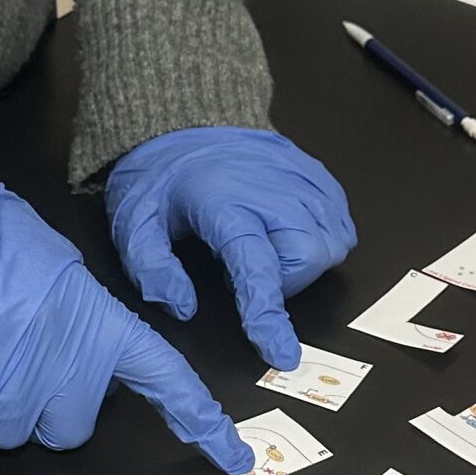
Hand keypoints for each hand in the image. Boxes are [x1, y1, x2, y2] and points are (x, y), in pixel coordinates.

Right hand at [0, 160, 249, 472]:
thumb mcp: (58, 271)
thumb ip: (81, 324)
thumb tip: (82, 360)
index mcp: (100, 322)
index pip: (164, 377)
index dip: (199, 421)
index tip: (233, 457)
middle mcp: (69, 356)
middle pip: (68, 432)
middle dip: (38, 409)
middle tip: (10, 358)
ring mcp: (17, 377)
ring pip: (7, 436)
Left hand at [105, 127, 354, 371]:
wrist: (184, 121)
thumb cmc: (160, 179)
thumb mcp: (134, 225)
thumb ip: (152, 269)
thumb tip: (182, 307)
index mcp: (222, 204)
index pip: (256, 267)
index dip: (270, 315)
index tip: (283, 354)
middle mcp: (269, 188)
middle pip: (309, 255)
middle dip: (289, 280)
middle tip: (253, 268)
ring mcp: (298, 176)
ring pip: (333, 240)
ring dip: (307, 259)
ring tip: (270, 248)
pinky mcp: (315, 171)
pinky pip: (341, 219)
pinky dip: (324, 236)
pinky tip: (292, 232)